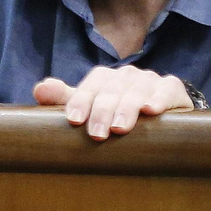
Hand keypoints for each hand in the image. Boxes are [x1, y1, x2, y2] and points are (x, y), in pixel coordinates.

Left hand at [33, 64, 193, 139]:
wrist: (160, 117)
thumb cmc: (117, 115)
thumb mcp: (91, 109)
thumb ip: (65, 101)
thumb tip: (39, 89)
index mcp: (105, 79)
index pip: (92, 84)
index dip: (81, 100)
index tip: (74, 120)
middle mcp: (126, 75)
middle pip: (112, 89)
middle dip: (103, 111)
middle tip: (97, 134)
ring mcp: (150, 80)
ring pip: (136, 90)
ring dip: (128, 107)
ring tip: (120, 127)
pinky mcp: (171, 88)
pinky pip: (166, 88)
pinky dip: (159, 98)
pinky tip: (152, 110)